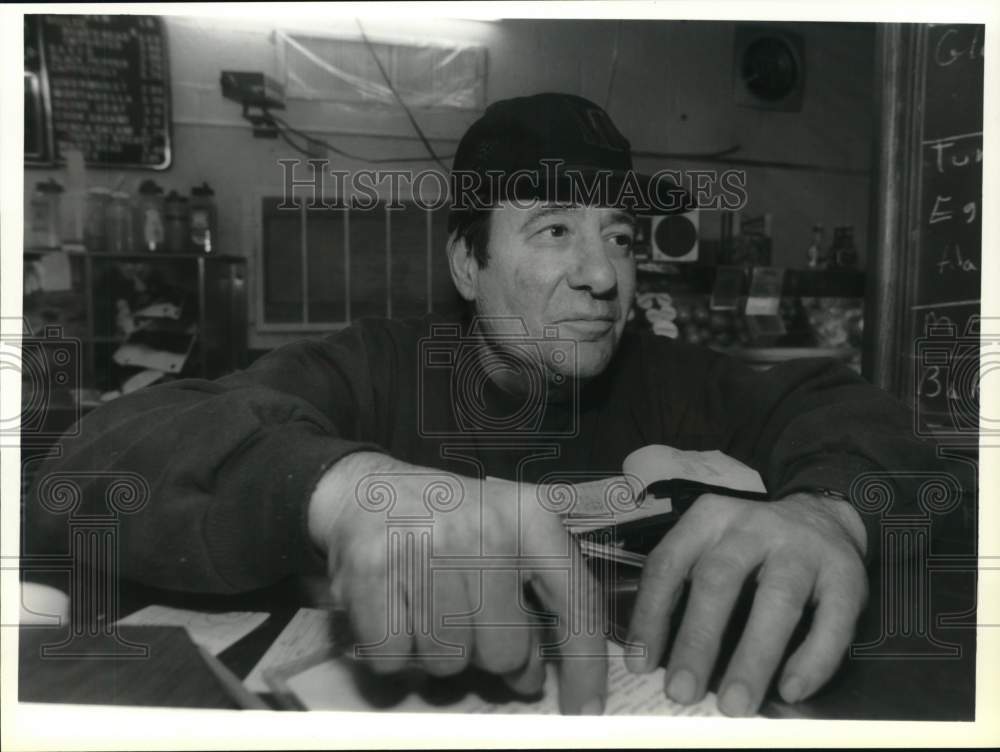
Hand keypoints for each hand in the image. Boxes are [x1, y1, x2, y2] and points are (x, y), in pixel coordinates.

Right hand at [308, 452, 607, 713]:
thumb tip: (531, 676)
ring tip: (422, 605)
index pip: (576, 604)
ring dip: (432, 651)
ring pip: (447, 662)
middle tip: (460, 620)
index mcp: (531, 517)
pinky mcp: (373, 568)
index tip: (587, 710)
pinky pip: (393, 658)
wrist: (363, 489)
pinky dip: (389, 650)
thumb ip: (528, 599)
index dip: (585, 666)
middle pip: (503, 652)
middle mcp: (486, 529)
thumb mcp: (503, 538)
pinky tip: (392, 608)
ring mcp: (428, 548)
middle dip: (482, 653)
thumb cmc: (444, 522)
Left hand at [625, 492, 867, 715]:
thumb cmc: (751, 545)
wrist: (822, 516)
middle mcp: (753, 527)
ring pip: (776, 601)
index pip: (669, 564)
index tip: (640, 663)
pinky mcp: (846, 575)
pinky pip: (831, 621)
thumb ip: (684, 586)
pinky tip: (791, 689)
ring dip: (753, 657)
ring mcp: (802, 548)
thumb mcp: (710, 544)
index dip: (651, 614)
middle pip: (719, 580)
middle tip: (681, 690)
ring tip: (735, 703)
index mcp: (709, 519)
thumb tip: (654, 657)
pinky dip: (812, 659)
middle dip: (697, 640)